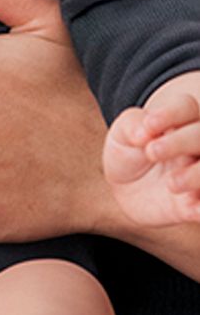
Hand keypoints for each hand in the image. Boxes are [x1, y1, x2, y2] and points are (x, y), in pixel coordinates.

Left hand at [104, 93, 199, 225]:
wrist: (125, 188)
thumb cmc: (128, 150)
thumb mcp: (122, 133)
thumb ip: (132, 126)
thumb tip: (144, 132)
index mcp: (182, 120)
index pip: (188, 107)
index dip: (172, 114)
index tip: (149, 125)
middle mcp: (197, 146)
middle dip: (181, 142)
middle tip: (152, 151)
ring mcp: (198, 174)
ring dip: (197, 175)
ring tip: (171, 183)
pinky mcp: (195, 205)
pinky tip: (193, 207)